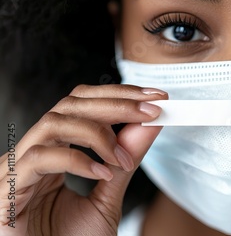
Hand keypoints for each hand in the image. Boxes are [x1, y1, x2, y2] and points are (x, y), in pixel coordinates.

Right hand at [0, 84, 167, 235]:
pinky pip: (37, 160)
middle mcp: (34, 155)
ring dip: (97, 133)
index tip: (155, 97)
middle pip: (69, 106)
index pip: (82, 106)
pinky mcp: (5, 193)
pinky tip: (100, 173)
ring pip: (52, 124)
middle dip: (114, 104)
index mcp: (54, 151)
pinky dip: (74, 160)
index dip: (118, 95)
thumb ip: (125, 158)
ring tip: (122, 158)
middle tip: (150, 110)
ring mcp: (16, 172)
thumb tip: (150, 123)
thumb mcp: (108, 194)